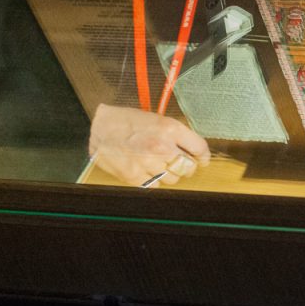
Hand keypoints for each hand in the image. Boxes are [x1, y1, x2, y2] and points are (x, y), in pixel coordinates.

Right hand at [88, 103, 209, 186]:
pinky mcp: (134, 176)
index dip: (203, 156)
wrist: (101, 127)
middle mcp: (162, 147)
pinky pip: (155, 186)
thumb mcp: (158, 119)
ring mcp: (148, 163)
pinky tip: (147, 170)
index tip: (202, 159)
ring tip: (159, 165)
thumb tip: (194, 150)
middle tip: (180, 163)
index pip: (200, 148)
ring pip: (173, 180)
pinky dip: (154, 181)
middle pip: (188, 167)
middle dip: (187, 166)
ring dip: (169, 174)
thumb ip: (177, 135)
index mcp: (171, 129)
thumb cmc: (129, 121)